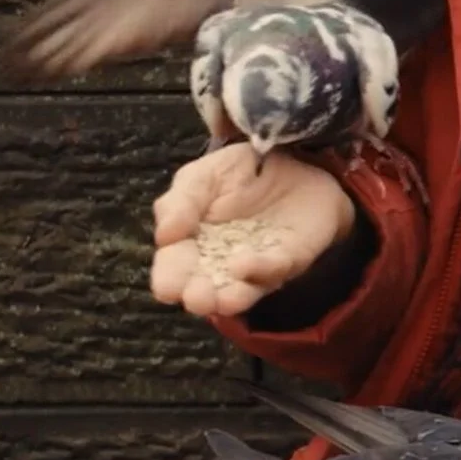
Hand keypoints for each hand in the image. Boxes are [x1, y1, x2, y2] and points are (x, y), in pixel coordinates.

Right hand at [150, 142, 355, 318]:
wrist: (296, 158)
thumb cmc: (240, 171)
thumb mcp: (203, 176)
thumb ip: (180, 202)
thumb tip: (164, 236)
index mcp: (192, 245)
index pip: (175, 268)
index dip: (169, 279)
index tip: (167, 288)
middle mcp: (223, 264)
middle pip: (206, 287)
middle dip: (199, 297)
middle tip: (195, 299)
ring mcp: (258, 266)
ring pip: (242, 290)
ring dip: (229, 298)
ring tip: (218, 302)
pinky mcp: (290, 259)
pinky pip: (276, 268)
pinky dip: (260, 269)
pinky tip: (242, 265)